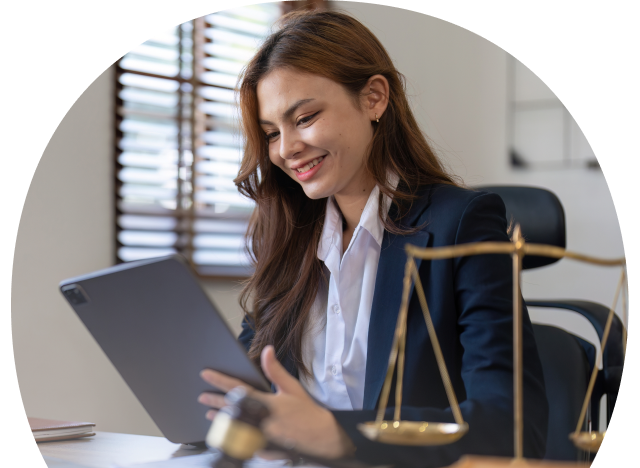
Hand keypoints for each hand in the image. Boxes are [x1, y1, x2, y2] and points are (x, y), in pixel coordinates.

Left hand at [198, 345, 354, 458]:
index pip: (237, 389)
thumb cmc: (307, 411)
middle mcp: (260, 420)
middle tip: (202, 397)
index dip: (220, 380)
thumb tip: (267, 350)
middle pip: (230, 409)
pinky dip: (235, 436)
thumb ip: (275, 370)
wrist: (321, 437)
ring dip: (221, 420)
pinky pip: (243, 442)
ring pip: (233, 427)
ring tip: (211, 414)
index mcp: (266, 403)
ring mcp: (260, 437)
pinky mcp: (262, 448)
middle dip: (214, 402)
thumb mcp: (292, 387)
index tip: (206, 374)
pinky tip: (228, 432)